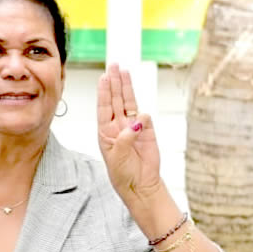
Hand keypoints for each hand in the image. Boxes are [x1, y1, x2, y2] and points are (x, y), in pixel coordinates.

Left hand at [97, 64, 162, 205]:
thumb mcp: (117, 157)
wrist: (140, 185)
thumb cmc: (123, 174)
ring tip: (125, 72)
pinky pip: (145, 118)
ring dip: (127, 88)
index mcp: (105, 132)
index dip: (104, 92)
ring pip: (129, 103)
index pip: (104, 107)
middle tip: (114, 66)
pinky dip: (143, 116)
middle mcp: (118, 126)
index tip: (104, 77)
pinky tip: (140, 115)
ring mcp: (133, 127)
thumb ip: (125, 138)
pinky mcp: (147, 132)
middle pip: (116, 100)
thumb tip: (138, 120)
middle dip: (115, 82)